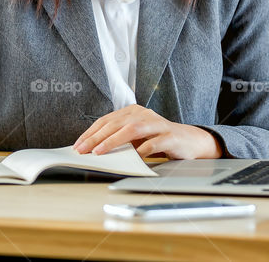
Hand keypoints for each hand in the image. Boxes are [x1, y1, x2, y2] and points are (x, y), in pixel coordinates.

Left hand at [72, 104, 222, 158]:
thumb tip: (94, 149)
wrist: (190, 141)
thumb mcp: (137, 137)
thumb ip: (120, 139)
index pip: (107, 120)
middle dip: (96, 137)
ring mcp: (157, 124)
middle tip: (83, 150)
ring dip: (113, 141)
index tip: (78, 145)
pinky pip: (153, 143)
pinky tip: (131, 158)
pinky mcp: (169, 135)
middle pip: (116, 123)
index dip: (91, 132)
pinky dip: (141, 150)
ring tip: (100, 152)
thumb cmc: (158, 139)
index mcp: (133, 112)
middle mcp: (144, 114)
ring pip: (132, 129)